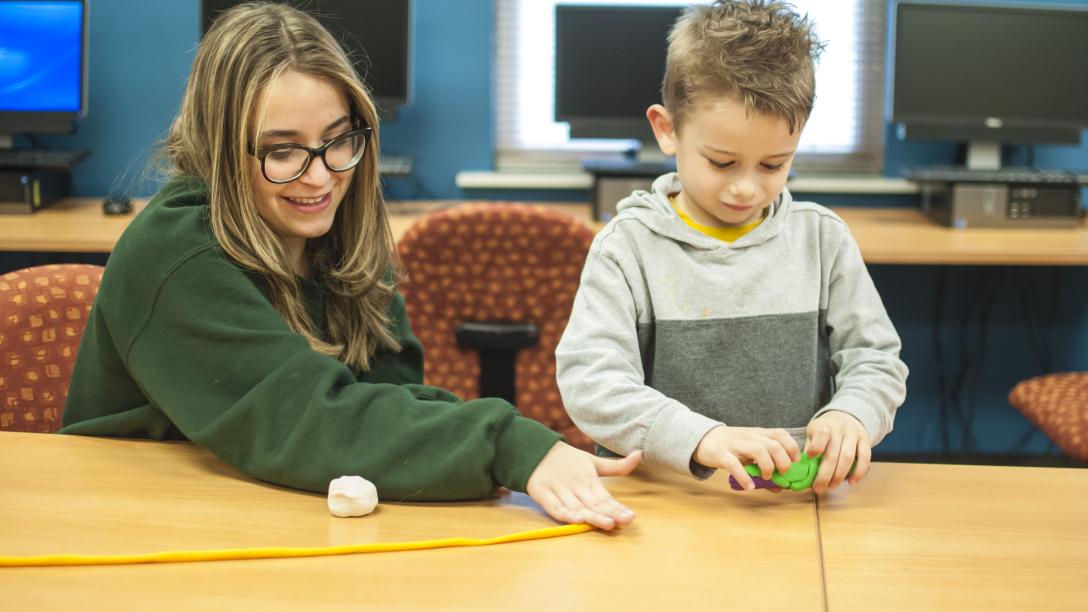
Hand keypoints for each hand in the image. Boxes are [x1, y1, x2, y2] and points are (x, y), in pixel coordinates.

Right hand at [526, 442, 640, 529]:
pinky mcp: (542, 493)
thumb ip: (616, 466)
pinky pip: (554, 506)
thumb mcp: (592, 461)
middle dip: (610, 513)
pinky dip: (565, 514)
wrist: (535, 449)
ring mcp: (559, 489)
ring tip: (607, 523)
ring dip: (592, 516)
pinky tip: (577, 520)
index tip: (631, 517)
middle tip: (625, 521)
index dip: (618, 508)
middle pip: (594, 503)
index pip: (605, 497)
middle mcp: (575, 484)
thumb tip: (640, 454)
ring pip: (577, 506)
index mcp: (588, 478)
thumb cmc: (568, 460)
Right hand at [693, 426, 799, 490]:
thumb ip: (764, 466)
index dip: (792, 447)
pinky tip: (749, 486)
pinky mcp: (721, 454)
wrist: (703, 438)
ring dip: (767, 467)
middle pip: (773, 445)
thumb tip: (779, 486)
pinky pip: (734, 465)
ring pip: (758, 451)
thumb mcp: (749, 451)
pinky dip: (744, 477)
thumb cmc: (732, 447)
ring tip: (767, 477)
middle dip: (783, 461)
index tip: (796, 461)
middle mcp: (749, 436)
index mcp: (757, 433)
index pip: (780, 433)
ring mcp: (735, 444)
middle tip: (783, 473)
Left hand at [805, 411, 870, 492]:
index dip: (815, 448)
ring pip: (848, 457)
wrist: (846, 416)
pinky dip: (859, 472)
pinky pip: (865, 458)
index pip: (820, 436)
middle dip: (825, 474)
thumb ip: (810, 448)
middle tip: (818, 488)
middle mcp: (839, 429)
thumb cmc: (826, 430)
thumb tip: (804, 470)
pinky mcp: (865, 440)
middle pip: (832, 454)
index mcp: (823, 426)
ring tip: (832, 486)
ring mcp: (853, 434)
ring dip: (840, 475)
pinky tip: (852, 482)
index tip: (809, 457)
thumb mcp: (814, 432)